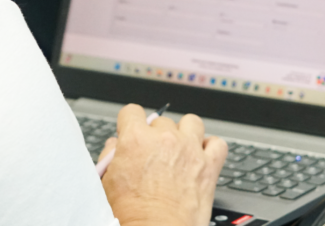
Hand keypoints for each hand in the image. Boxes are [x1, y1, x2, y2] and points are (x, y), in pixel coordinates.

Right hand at [101, 104, 227, 225]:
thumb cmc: (131, 214)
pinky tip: (202, 156)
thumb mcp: (107, 182)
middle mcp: (164, 139)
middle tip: (154, 154)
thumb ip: (110, 156)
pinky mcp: (209, 166)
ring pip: (192, 122)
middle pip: (162, 120)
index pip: (132, 111)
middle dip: (157, 135)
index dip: (130, 122)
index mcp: (136, 139)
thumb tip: (115, 145)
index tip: (132, 131)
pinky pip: (218, 144)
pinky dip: (211, 147)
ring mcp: (189, 150)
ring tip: (181, 149)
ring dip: (186, 133)